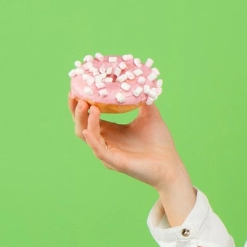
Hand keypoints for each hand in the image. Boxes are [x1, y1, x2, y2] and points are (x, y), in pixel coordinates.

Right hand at [69, 93, 187, 189]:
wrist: (170, 164)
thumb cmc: (160, 142)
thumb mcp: (150, 116)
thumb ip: (144, 100)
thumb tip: (140, 82)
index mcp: (111, 131)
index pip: (89, 117)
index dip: (81, 105)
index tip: (78, 89)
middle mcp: (106, 141)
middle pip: (82, 126)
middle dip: (77, 111)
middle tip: (76, 96)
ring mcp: (108, 152)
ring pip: (87, 136)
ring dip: (85, 120)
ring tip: (87, 105)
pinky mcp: (115, 162)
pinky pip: (99, 150)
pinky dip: (93, 139)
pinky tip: (90, 129)